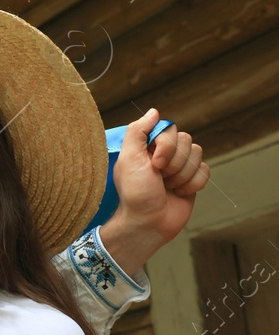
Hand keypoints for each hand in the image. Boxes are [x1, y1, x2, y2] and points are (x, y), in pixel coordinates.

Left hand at [100, 108, 208, 273]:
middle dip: (174, 163)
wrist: (148, 223)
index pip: (170, 129)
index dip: (166, 146)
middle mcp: (164, 153)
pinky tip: (178, 193)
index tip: (155, 164)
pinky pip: (205, 170)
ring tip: (167, 187)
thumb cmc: (135, 193)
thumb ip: (138, 132)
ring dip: (182, 175)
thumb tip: (154, 112)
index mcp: (148, 146)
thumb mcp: (129, 159)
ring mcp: (179, 166)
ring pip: (197, 154)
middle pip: (186, 141)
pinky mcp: (192, 180)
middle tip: (159, 178)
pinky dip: (192, 183)